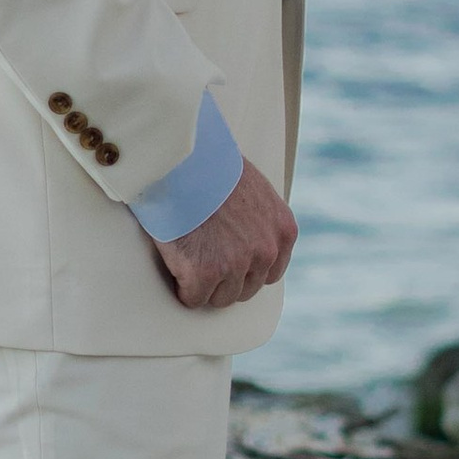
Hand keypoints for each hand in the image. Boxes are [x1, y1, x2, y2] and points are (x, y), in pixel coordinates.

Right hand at [153, 158, 295, 309]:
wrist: (183, 160)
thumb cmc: (210, 166)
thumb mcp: (253, 190)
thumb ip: (258, 220)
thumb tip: (246, 240)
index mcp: (283, 230)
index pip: (270, 273)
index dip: (243, 269)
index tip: (225, 259)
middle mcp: (266, 251)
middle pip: (245, 289)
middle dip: (223, 279)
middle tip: (201, 256)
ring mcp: (237, 264)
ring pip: (220, 298)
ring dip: (202, 285)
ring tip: (187, 257)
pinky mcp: (205, 273)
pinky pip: (193, 298)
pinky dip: (181, 287)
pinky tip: (175, 264)